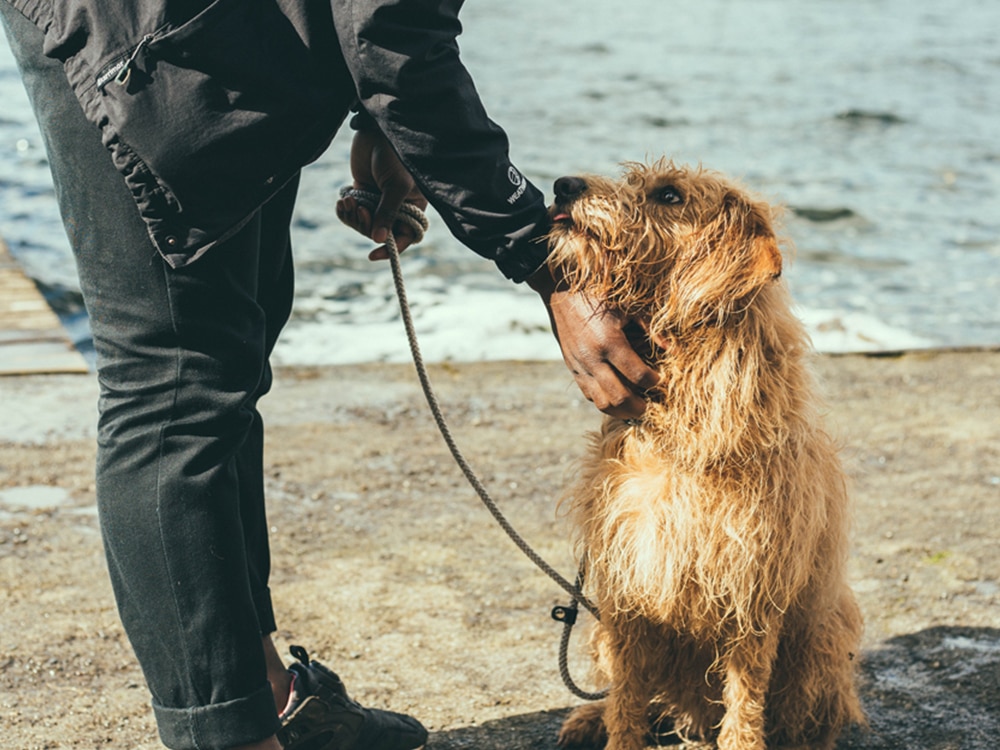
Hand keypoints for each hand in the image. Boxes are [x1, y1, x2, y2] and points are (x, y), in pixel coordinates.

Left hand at [335, 128, 428, 258]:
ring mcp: (377, 201)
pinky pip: (351, 212)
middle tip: (359, 210)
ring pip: (363, 224)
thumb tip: (378, 240)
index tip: (373, 254)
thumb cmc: (395, 156)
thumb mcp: (396, 186)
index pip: (405, 236)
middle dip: (366, 225)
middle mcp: (396, 207)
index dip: (391, 248)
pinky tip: (342, 201)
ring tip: (348, 201)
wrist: (376, 130)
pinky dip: (345, 210)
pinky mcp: (361, 193)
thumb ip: (388, 213)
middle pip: (380, 233)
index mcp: (413, 207)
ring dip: (353, 216)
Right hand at [527, 266, 660, 418]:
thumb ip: (652, 329)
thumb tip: (674, 349)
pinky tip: (616, 396)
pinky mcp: (571, 367)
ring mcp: (579, 366)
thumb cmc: (599, 293)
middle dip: (638, 406)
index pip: (638, 376)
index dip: (654, 382)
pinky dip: (604, 400)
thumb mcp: (629, 306)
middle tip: (651, 404)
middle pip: (619, 398)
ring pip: (601, 402)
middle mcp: (592, 358)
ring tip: (634, 407)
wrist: (560, 290)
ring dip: (620, 410)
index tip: (661, 379)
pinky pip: (588, 394)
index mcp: (609, 342)